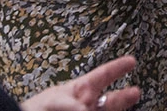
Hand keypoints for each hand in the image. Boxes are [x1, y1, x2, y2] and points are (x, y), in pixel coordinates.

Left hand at [20, 55, 139, 110]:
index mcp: (77, 91)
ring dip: (119, 105)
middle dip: (124, 96)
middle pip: (110, 100)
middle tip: (137, 91)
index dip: (118, 67)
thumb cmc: (29, 110)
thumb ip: (68, 103)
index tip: (132, 61)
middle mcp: (84, 105)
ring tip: (132, 99)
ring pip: (106, 110)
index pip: (102, 75)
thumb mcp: (49, 102)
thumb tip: (85, 109)